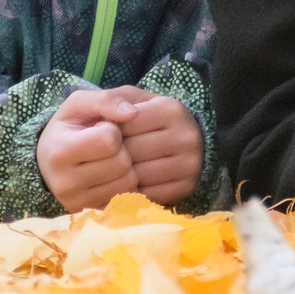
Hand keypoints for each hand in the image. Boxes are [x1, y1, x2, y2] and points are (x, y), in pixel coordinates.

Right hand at [39, 86, 151, 209]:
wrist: (50, 160)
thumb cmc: (69, 128)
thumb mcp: (79, 104)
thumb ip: (105, 100)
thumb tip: (134, 113)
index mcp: (60, 151)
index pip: (109, 139)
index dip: (112, 130)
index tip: (100, 129)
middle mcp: (65, 183)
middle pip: (121, 163)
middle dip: (121, 150)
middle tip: (106, 147)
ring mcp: (77, 203)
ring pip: (128, 183)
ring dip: (126, 168)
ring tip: (108, 160)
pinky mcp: (91, 214)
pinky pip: (127, 200)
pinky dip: (126, 185)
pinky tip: (113, 176)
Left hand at [109, 91, 203, 205]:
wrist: (173, 137)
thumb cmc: (142, 116)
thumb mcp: (127, 97)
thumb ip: (110, 99)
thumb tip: (126, 114)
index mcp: (171, 108)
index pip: (126, 124)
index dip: (108, 130)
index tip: (104, 132)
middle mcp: (186, 136)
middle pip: (132, 153)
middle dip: (112, 154)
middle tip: (105, 153)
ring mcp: (190, 163)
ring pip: (139, 176)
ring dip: (120, 175)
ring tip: (113, 167)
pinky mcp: (187, 187)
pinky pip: (148, 195)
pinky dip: (132, 192)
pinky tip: (127, 182)